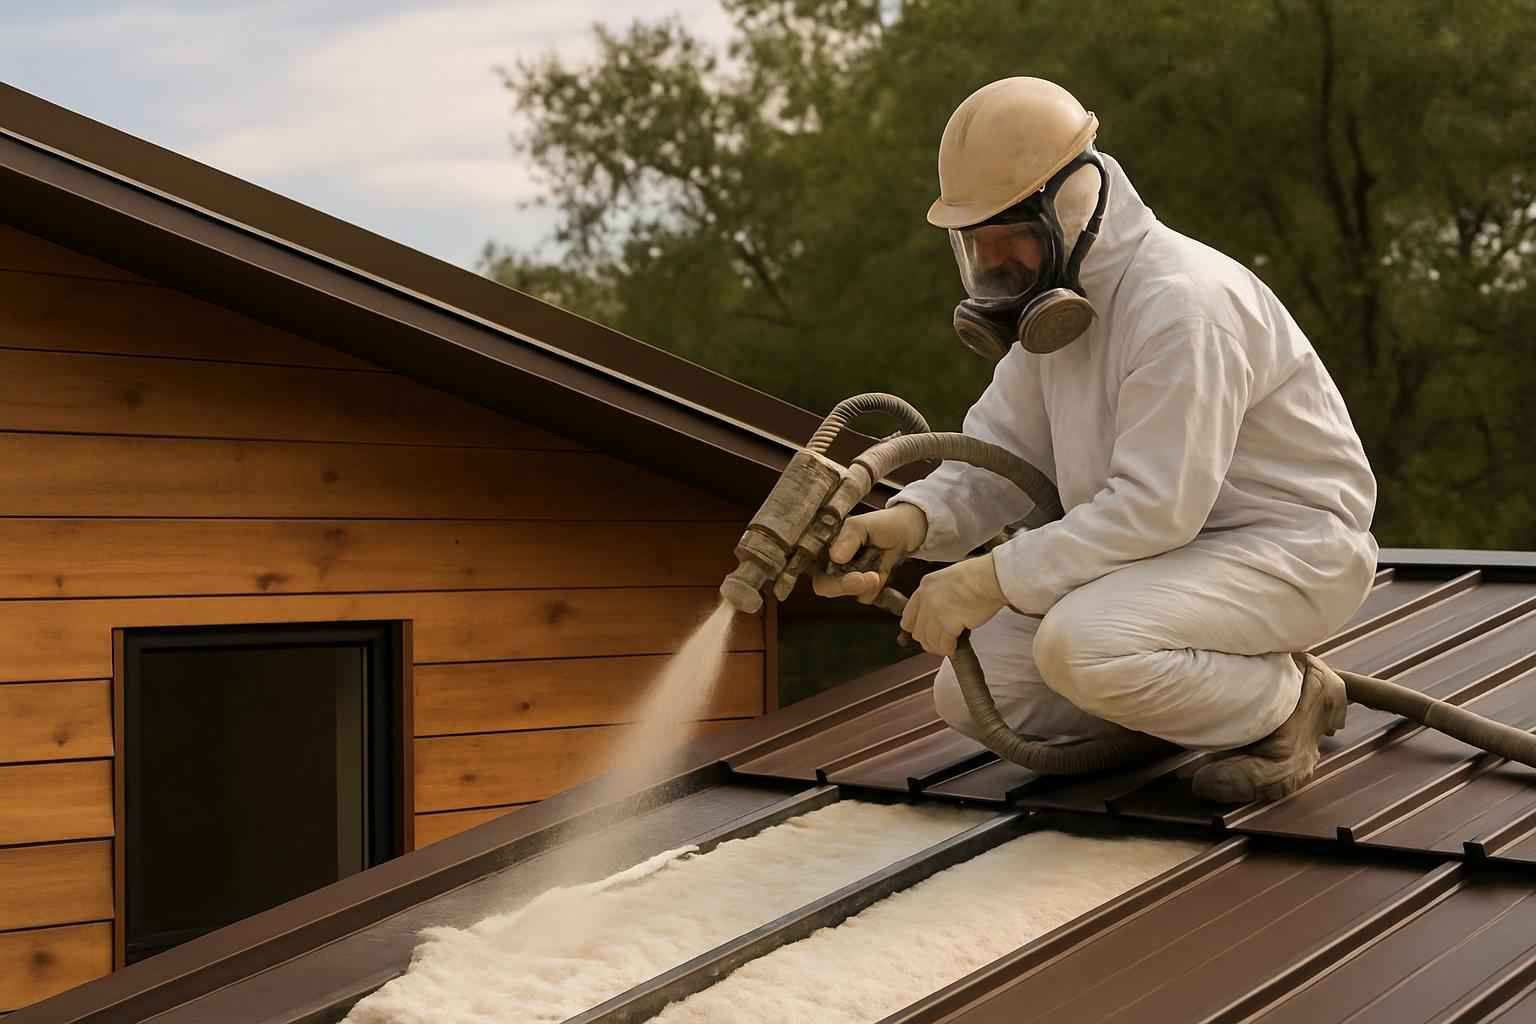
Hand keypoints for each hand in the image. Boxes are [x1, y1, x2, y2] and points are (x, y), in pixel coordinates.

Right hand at [810, 504, 927, 603]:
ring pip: (849, 593)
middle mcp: (830, 565)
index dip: (823, 581)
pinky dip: (878, 588)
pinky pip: (866, 596)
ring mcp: (847, 578)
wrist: (905, 532)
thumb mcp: (861, 526)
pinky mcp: (863, 588)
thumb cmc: (880, 524)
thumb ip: (847, 539)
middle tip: (873, 577)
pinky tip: (884, 572)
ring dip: (868, 585)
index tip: (854, 578)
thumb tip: (835, 557)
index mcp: (823, 549)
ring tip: (880, 568)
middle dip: (848, 585)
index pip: (812, 570)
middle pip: (827, 587)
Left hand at [900, 553, 1006, 655]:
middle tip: (940, 641)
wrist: (990, 578)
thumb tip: (941, 612)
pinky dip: (950, 648)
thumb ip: (939, 594)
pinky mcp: (947, 624)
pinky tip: (956, 646)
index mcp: (925, 586)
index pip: (908, 615)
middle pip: (917, 631)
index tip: (926, 632)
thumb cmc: (978, 576)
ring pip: (928, 641)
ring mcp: (935, 613)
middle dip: (928, 639)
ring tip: (948, 646)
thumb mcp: (949, 578)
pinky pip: (943, 645)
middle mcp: (925, 600)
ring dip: (938, 646)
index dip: (917, 627)